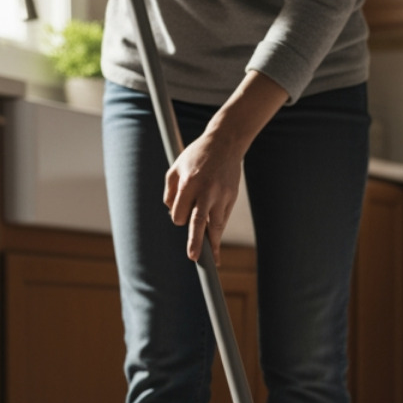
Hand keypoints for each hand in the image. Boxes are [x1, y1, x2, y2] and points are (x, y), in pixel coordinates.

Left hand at [164, 129, 242, 262]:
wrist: (226, 142)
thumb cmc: (197, 155)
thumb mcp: (176, 167)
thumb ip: (170, 191)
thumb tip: (172, 212)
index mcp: (189, 183)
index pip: (180, 213)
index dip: (178, 218)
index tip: (180, 218)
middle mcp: (206, 191)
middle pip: (199, 222)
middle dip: (196, 242)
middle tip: (193, 258)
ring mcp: (222, 195)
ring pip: (216, 224)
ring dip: (213, 243)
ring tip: (212, 260)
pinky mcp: (232, 197)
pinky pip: (223, 218)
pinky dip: (218, 230)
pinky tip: (215, 243)